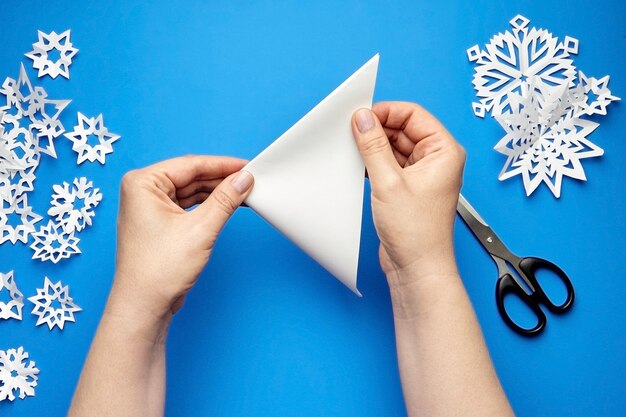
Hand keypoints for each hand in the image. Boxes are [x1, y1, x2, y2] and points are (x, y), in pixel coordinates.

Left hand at [110, 155, 253, 321]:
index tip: (247, 166)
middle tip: (250, 180)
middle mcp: (142, 191)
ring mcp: (149, 207)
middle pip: (190, 176)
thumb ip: (225, 200)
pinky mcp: (158, 222)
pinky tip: (227, 205)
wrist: (143, 306)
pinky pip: (187, 205)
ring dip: (216, 193)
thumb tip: (244, 179)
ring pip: (190, 191)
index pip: (190, 165)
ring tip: (243, 193)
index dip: (222, 165)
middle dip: (221, 179)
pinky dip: (207, 206)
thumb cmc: (158, 270)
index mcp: (143, 183)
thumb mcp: (200, 229)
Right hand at [351, 102, 464, 284]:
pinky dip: (373, 162)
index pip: (413, 115)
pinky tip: (358, 165)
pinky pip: (389, 163)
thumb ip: (373, 146)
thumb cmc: (416, 232)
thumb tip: (362, 118)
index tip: (361, 115)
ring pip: (393, 146)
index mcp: (444, 151)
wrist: (416, 268)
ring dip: (373, 147)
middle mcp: (436, 159)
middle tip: (351, 132)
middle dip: (376, 129)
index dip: (386, 112)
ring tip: (353, 151)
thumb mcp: (388, 182)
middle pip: (402, 129)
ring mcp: (421, 174)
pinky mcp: (407, 187)